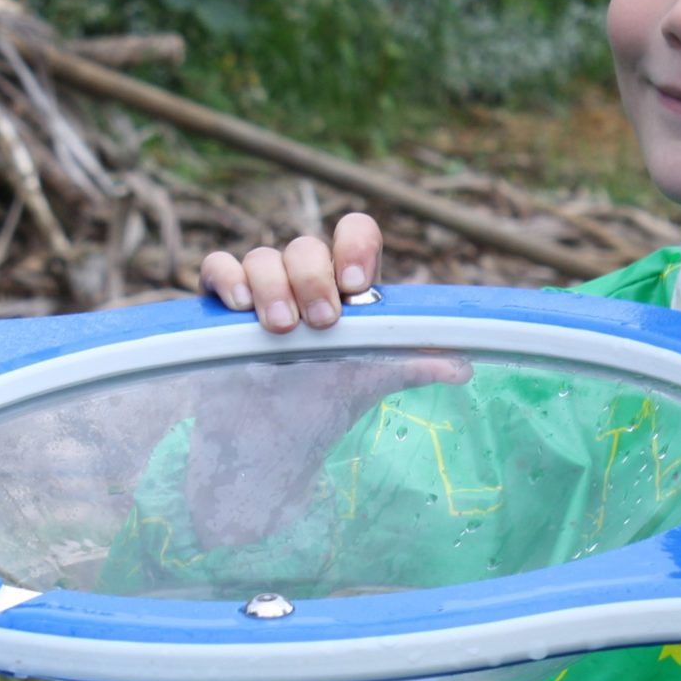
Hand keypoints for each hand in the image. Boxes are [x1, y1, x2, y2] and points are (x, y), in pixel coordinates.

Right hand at [184, 212, 467, 551]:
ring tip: (281, 330)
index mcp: (344, 287)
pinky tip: (239, 306)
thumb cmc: (321, 405)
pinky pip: (217, 268)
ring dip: (273, 286)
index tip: (355, 286)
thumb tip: (463, 367)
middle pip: (306, 247)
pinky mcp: (222, 306)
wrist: (267, 444)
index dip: (354, 245)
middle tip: (320, 324)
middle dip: (312, 280)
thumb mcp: (367, 383)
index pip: (354, 235)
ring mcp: (261, 289)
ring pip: (263, 256)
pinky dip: (228, 278)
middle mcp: (304, 281)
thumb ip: (410, 366)